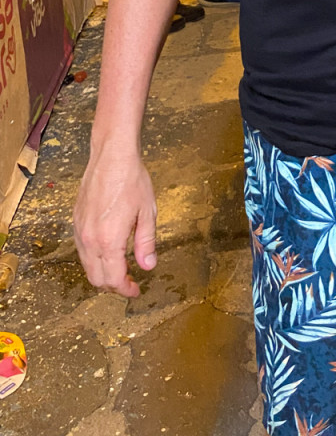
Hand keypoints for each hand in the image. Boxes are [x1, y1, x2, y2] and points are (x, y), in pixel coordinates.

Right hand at [74, 148, 157, 297]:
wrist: (111, 157)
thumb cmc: (131, 180)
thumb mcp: (147, 213)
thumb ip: (146, 243)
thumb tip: (148, 266)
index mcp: (109, 241)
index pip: (114, 278)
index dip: (125, 290)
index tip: (136, 290)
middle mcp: (90, 240)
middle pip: (96, 278)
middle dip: (113, 285)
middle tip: (129, 282)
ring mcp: (79, 231)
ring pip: (86, 266)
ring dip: (102, 273)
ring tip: (120, 268)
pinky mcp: (75, 221)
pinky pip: (82, 250)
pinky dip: (94, 259)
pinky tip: (108, 251)